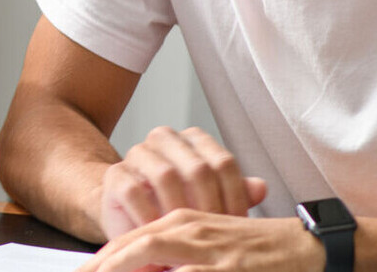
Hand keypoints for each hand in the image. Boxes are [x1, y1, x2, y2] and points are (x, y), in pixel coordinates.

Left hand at [77, 210, 322, 271]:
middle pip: (135, 245)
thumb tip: (141, 266)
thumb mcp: (209, 242)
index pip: (132, 238)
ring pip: (155, 257)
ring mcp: (212, 252)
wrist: (308, 247)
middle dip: (103, 265)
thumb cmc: (255, 248)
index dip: (103, 257)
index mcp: (184, 222)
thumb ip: (174, 254)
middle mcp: (192, 232)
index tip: (83, 271)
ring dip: (127, 269)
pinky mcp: (231, 269)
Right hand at [100, 126, 267, 238]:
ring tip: (186, 235)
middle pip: (197, 168)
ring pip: (166, 176)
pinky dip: (150, 216)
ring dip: (179, 211)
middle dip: (209, 207)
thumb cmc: (174, 207)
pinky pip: (134, 192)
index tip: (236, 224)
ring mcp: (138, 154)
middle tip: (213, 234)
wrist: (131, 214)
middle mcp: (166, 140)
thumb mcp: (211, 201)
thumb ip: (236, 192)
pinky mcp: (116, 174)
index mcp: (194, 141)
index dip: (234, 196)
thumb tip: (260, 188)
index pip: (223, 162)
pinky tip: (160, 232)